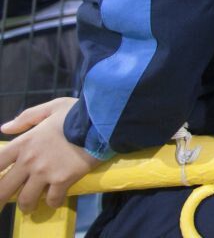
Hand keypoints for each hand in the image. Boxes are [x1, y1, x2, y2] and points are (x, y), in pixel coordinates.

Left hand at [0, 97, 101, 211]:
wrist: (103, 121)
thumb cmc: (78, 112)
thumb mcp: (52, 107)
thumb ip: (27, 117)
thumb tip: (5, 128)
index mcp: (25, 142)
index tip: (0, 178)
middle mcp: (29, 160)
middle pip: (3, 187)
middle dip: (1, 198)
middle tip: (5, 201)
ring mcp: (45, 172)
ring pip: (26, 199)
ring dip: (27, 204)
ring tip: (31, 205)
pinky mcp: (62, 180)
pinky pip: (52, 200)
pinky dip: (53, 202)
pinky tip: (56, 199)